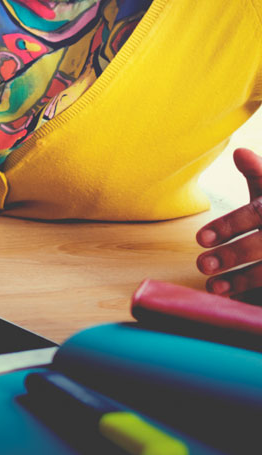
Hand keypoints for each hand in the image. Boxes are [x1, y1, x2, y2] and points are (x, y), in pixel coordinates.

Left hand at [196, 148, 261, 296]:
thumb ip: (259, 175)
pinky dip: (256, 297)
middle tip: (201, 264)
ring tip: (212, 287)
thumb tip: (238, 151)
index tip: (199, 239)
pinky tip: (234, 303)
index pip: (258, 213)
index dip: (230, 225)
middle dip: (234, 254)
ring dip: (244, 280)